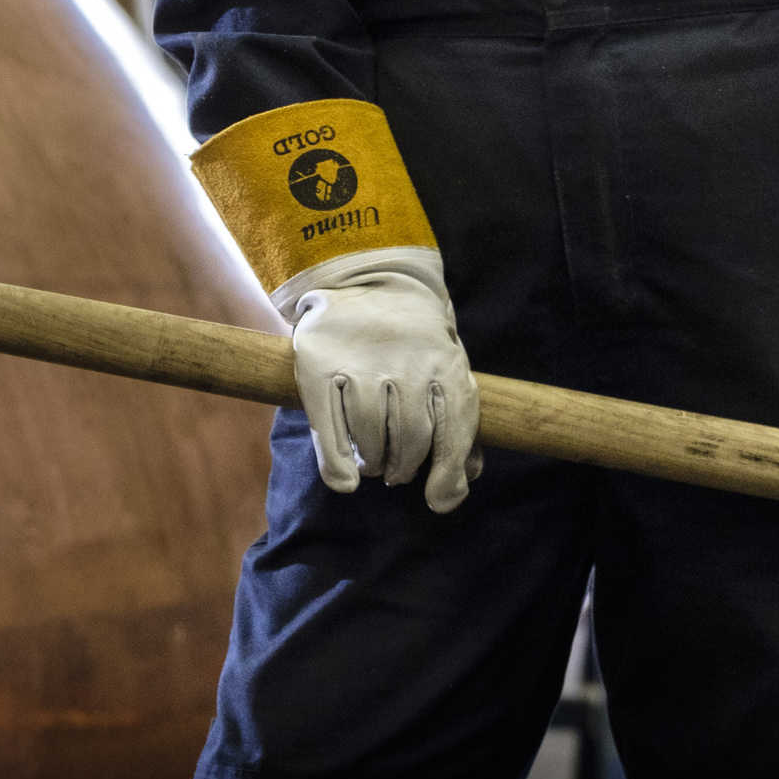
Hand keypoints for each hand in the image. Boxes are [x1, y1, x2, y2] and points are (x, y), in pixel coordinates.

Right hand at [280, 250, 481, 512]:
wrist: (368, 281)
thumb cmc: (415, 344)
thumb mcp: (446, 369)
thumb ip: (458, 426)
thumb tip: (460, 484)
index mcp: (446, 364)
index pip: (455, 430)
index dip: (449, 474)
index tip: (438, 498)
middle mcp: (405, 362)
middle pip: (409, 439)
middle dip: (403, 467)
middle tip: (395, 469)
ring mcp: (359, 362)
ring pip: (370, 439)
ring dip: (373, 463)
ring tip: (372, 458)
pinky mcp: (318, 364)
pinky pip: (329, 431)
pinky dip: (338, 466)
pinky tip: (346, 478)